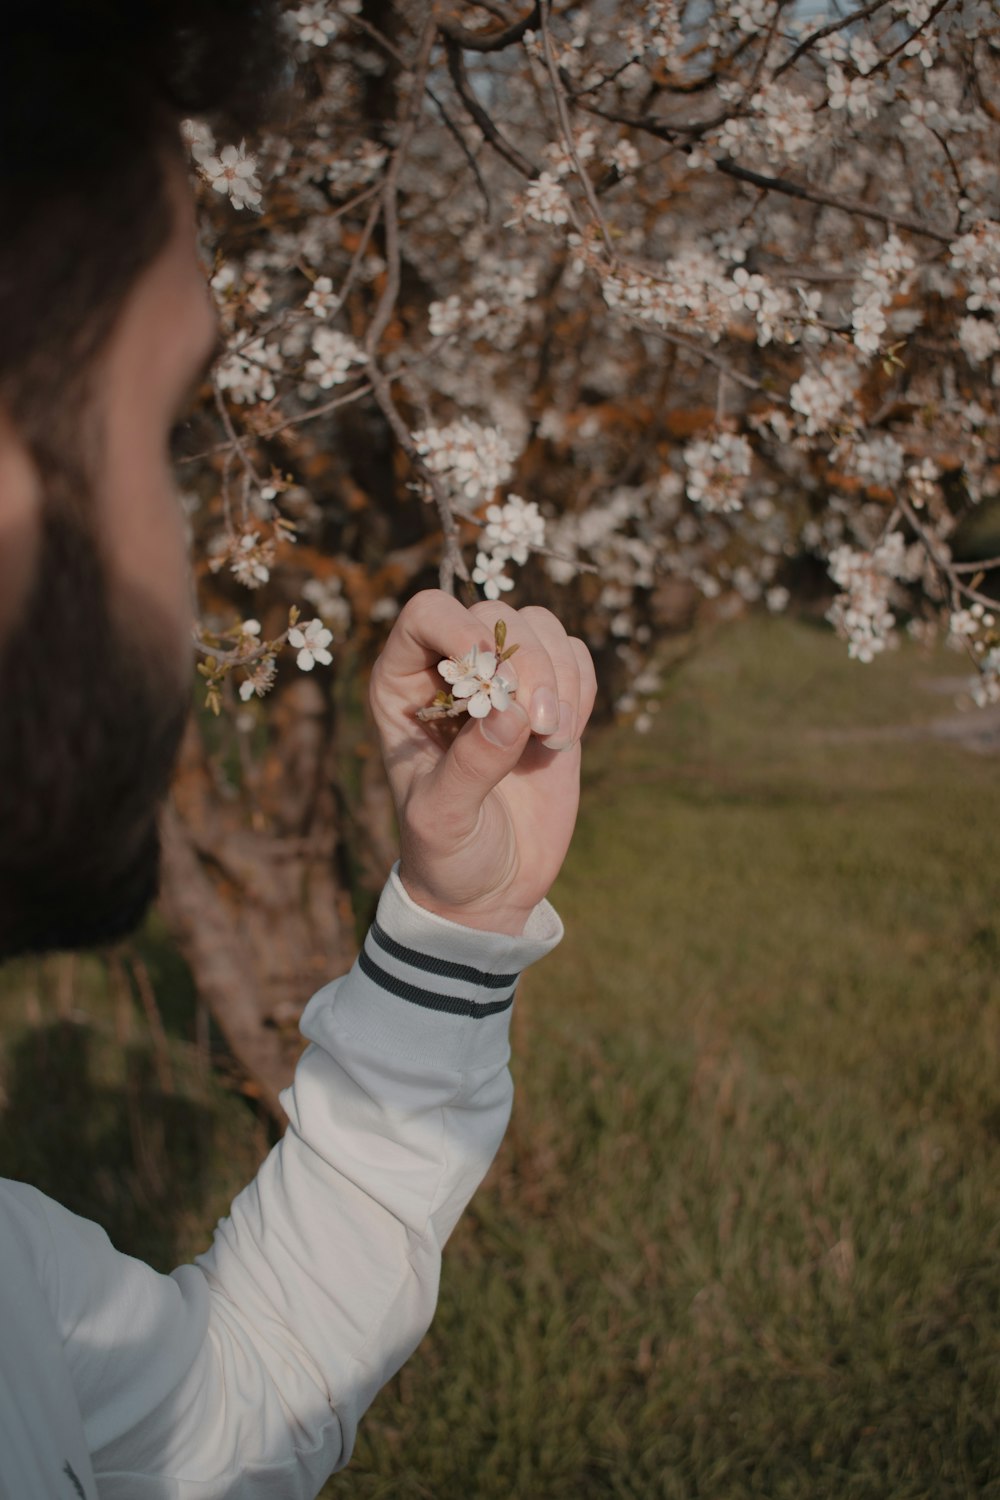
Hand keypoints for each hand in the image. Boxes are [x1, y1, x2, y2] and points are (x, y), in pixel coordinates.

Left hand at [369, 591, 596, 934]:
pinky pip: (575, 657)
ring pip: (541, 627)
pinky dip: (580, 688)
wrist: (489, 885)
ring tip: (553, 737)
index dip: (461, 628)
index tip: (493, 674)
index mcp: (403, 685)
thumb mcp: (443, 818)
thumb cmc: (446, 851)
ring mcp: (504, 680)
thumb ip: (471, 766)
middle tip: (538, 725)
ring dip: (558, 676)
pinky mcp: (550, 698)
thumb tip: (511, 711)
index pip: (427, 613)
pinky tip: (563, 737)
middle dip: (526, 664)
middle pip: (495, 616)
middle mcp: (451, 670)